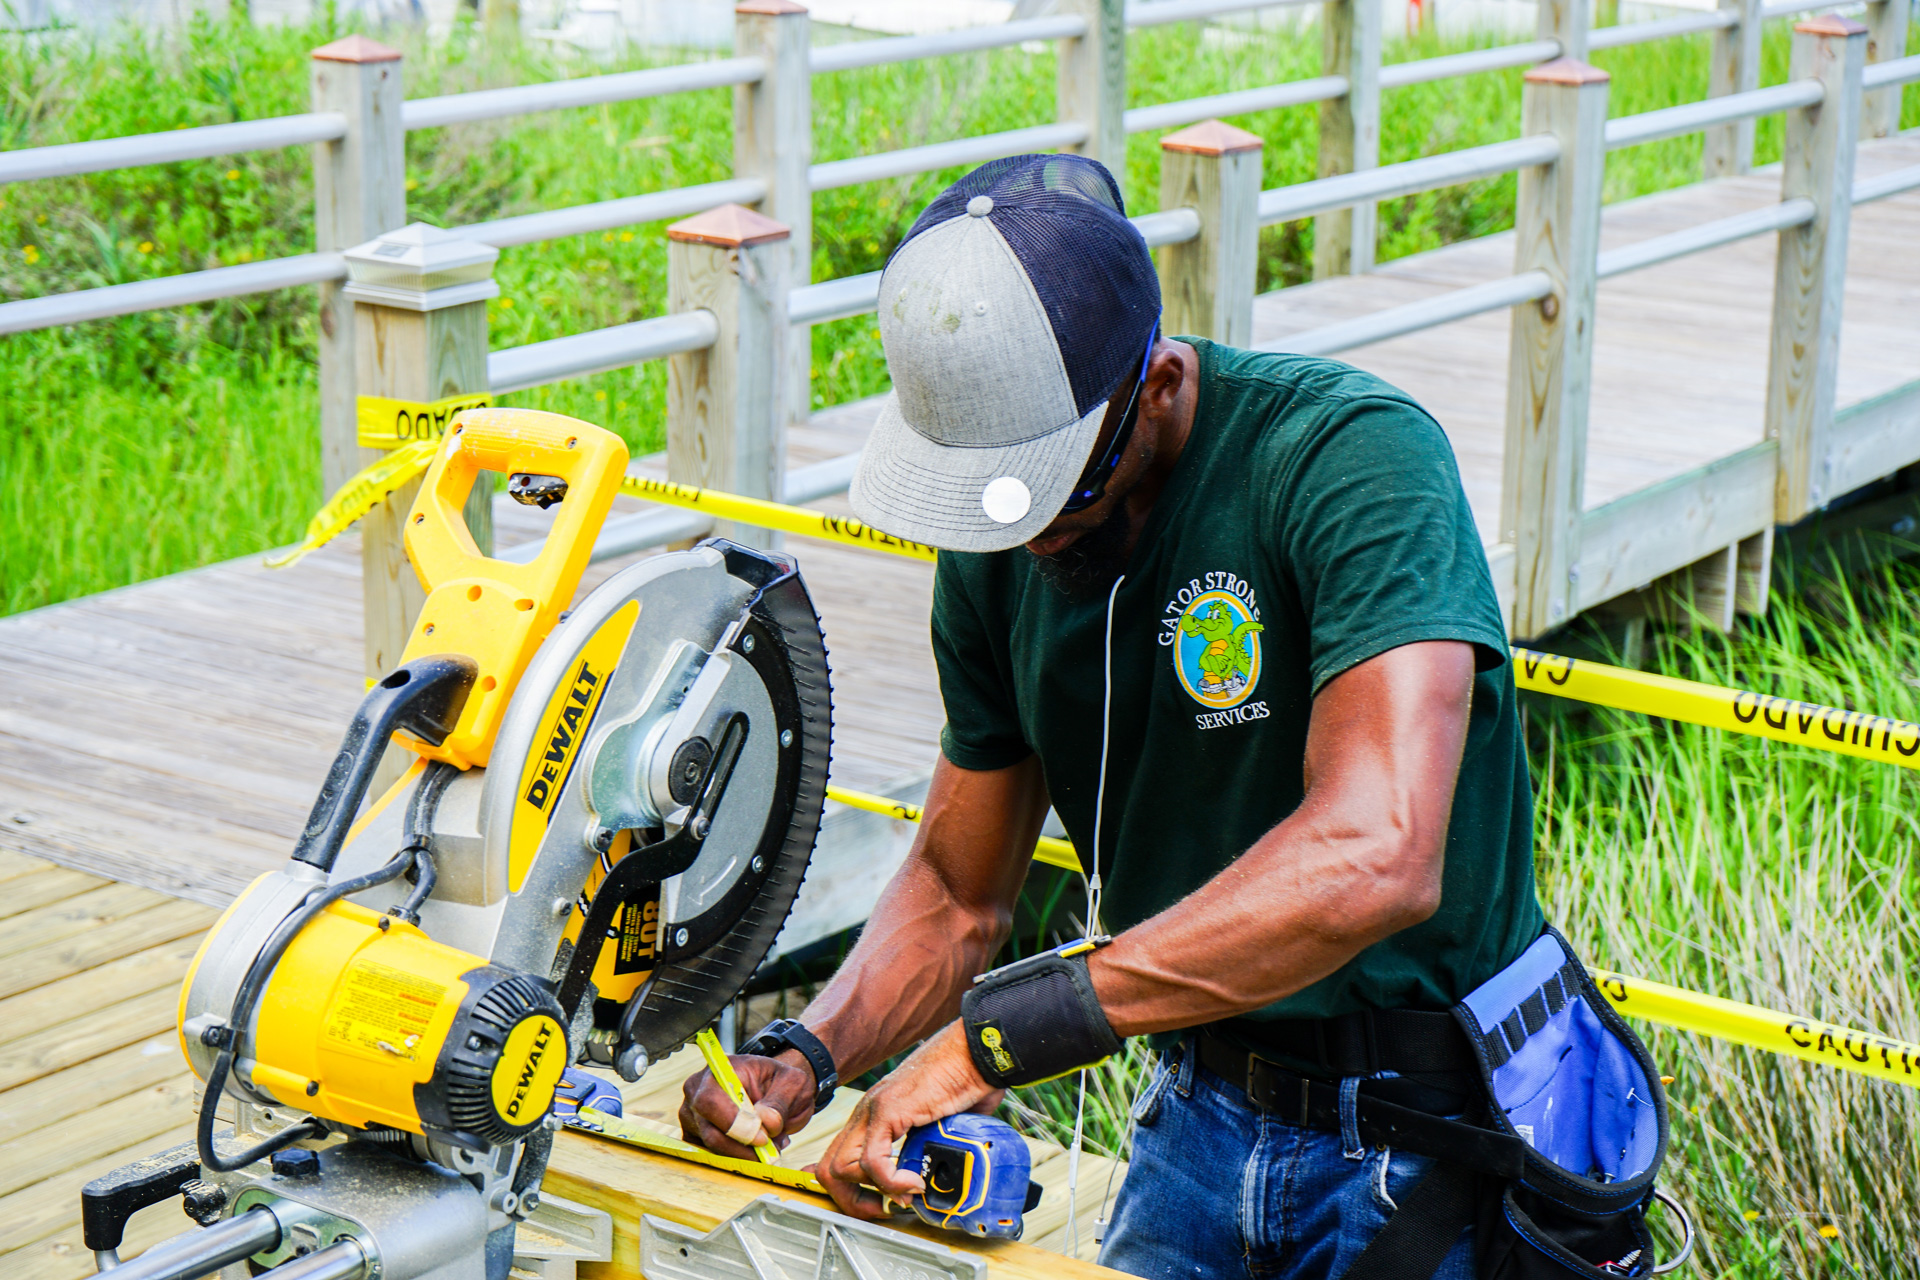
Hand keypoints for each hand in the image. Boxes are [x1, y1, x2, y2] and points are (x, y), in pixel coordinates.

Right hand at [679, 1049, 817, 1158]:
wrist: (773, 1087)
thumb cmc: (779, 1082)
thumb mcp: (793, 1084)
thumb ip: (780, 1102)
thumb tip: (766, 1123)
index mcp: (721, 1069)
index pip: (711, 1101)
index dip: (734, 1124)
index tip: (762, 1138)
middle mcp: (698, 1090)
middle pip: (710, 1130)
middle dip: (742, 1147)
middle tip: (770, 1150)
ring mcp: (693, 1113)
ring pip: (711, 1147)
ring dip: (743, 1153)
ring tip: (770, 1143)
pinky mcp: (695, 1134)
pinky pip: (710, 1155)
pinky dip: (735, 1158)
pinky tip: (755, 1148)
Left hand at [812, 1021, 1003, 1219]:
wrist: (979, 1053)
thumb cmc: (967, 1081)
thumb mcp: (941, 1124)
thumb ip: (931, 1147)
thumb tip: (938, 1177)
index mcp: (876, 1116)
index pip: (837, 1159)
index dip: (850, 1191)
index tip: (878, 1205)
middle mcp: (867, 1113)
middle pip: (828, 1169)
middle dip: (853, 1201)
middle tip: (887, 1209)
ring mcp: (873, 1110)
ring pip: (839, 1168)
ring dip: (870, 1195)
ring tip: (904, 1196)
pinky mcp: (888, 1110)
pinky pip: (871, 1161)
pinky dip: (891, 1182)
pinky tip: (915, 1182)